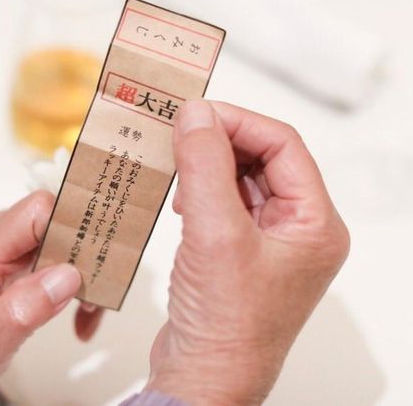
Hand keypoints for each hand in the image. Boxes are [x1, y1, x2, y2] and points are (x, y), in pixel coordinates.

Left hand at [0, 191, 102, 397]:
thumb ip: (20, 313)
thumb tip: (66, 277)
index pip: (35, 211)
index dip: (69, 226)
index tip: (90, 259)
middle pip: (55, 220)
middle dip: (84, 256)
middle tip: (92, 296)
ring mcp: (6, 240)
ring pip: (62, 236)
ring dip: (82, 273)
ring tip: (85, 312)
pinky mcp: (16, 249)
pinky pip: (55, 250)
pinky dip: (72, 278)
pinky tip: (75, 309)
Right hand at [147, 101, 349, 404]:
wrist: (204, 380)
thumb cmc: (226, 326)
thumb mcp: (215, 234)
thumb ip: (206, 167)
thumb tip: (196, 114)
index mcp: (314, 223)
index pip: (283, 145)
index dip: (239, 122)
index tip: (197, 113)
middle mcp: (298, 228)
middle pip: (263, 156)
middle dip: (221, 140)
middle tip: (182, 130)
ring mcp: (269, 239)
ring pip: (241, 175)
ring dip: (208, 162)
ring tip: (178, 160)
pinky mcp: (241, 248)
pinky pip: (225, 199)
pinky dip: (201, 186)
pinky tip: (181, 193)